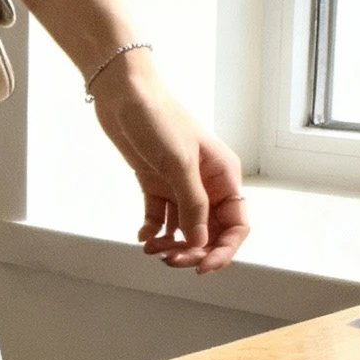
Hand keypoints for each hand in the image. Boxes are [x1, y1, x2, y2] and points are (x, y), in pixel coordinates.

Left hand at [91, 51, 248, 272]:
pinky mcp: (155, 183)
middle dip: (192, 249)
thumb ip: (193, 205)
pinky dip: (153, 231)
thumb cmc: (158, 118)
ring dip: (170, 243)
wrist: (124, 93)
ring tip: (151, 248)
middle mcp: (206, 183)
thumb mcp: (180, 164)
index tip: (203, 266)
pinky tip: (143, 236)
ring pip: (183, 228)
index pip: (235, 224)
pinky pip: (159, 217)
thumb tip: (201, 242)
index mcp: (223, 175)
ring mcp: (179, 184)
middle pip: (208, 231)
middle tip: (171, 259)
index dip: (224, 249)